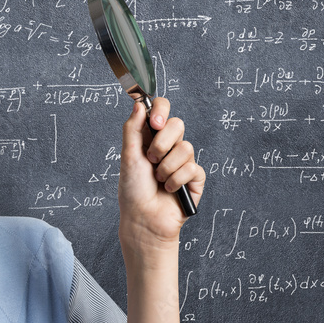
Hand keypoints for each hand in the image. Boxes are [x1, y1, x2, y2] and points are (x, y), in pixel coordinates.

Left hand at [118, 97, 204, 251]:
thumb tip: (139, 103)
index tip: (154, 123)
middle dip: (162, 144)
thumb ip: (132, 128)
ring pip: (186, 148)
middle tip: (151, 160)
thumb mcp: (128, 156)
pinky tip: (169, 190)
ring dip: (167, 167)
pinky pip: (193, 168)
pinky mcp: (195, 178)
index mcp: (151, 137)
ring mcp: (183, 161)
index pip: (162, 110)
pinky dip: (177, 181)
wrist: (143, 219)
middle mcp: (168, 146)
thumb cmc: (133, 190)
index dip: (161, 111)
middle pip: (178, 124)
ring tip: (158, 180)